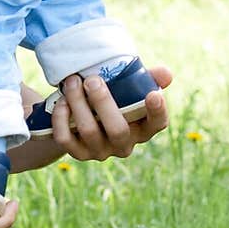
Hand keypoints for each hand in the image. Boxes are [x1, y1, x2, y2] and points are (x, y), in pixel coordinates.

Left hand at [45, 64, 170, 164]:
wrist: (81, 117)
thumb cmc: (113, 97)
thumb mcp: (129, 87)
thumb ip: (146, 78)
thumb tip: (166, 74)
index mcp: (142, 127)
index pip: (158, 124)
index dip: (158, 112)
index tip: (153, 94)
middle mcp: (124, 144)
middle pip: (118, 130)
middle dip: (103, 102)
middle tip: (91, 80)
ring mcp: (101, 151)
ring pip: (89, 132)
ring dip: (78, 103)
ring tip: (72, 82)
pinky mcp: (78, 153)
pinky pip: (67, 139)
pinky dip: (61, 118)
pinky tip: (61, 101)